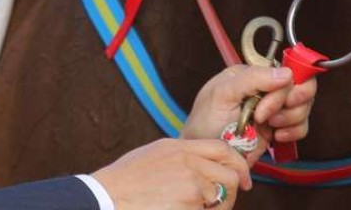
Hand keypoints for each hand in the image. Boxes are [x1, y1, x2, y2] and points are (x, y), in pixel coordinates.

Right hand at [92, 138, 250, 209]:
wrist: (107, 197)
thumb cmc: (124, 182)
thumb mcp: (153, 156)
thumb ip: (179, 157)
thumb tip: (201, 166)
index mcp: (178, 147)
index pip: (222, 148)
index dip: (237, 164)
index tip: (242, 179)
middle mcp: (188, 160)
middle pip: (230, 174)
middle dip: (231, 194)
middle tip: (220, 205)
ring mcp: (190, 181)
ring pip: (220, 197)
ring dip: (213, 209)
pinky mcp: (190, 201)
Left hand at [181, 66, 316, 164]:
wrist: (207, 155)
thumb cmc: (205, 121)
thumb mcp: (222, 94)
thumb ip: (252, 79)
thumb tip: (286, 73)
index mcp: (253, 74)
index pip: (287, 68)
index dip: (291, 83)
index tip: (286, 98)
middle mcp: (267, 88)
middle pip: (301, 87)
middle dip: (290, 104)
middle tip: (270, 116)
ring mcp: (274, 109)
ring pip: (303, 107)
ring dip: (290, 119)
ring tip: (267, 126)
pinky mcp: (278, 129)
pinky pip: (301, 127)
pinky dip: (293, 133)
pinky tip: (275, 137)